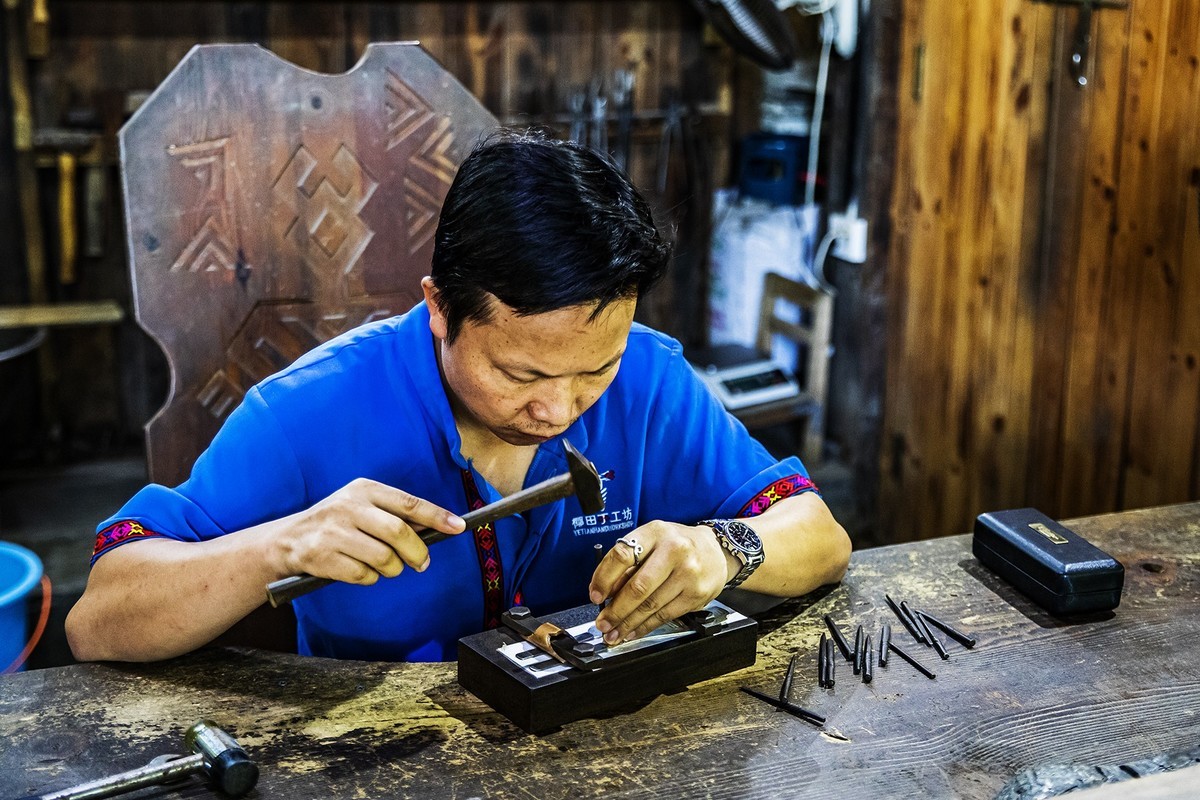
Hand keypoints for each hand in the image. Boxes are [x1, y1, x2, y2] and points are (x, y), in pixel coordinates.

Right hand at [273, 478, 464, 584]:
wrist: (288, 540)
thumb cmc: (338, 523)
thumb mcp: (363, 507)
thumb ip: (396, 514)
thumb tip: (439, 526)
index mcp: (364, 489)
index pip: (409, 503)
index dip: (437, 516)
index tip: (459, 527)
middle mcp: (349, 507)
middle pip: (399, 533)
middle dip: (418, 552)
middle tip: (422, 563)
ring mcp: (334, 532)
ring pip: (385, 558)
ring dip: (393, 569)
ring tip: (385, 566)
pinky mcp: (324, 557)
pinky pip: (364, 575)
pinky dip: (370, 578)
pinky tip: (360, 569)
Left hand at [589, 521, 736, 644]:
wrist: (716, 551)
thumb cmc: (677, 545)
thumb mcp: (652, 540)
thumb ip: (630, 562)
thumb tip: (607, 592)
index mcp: (655, 532)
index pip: (622, 555)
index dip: (604, 579)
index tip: (595, 596)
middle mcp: (674, 550)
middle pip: (637, 586)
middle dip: (615, 610)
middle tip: (602, 623)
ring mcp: (687, 573)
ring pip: (650, 605)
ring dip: (627, 623)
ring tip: (613, 633)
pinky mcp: (696, 594)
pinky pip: (665, 615)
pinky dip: (645, 626)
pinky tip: (633, 631)